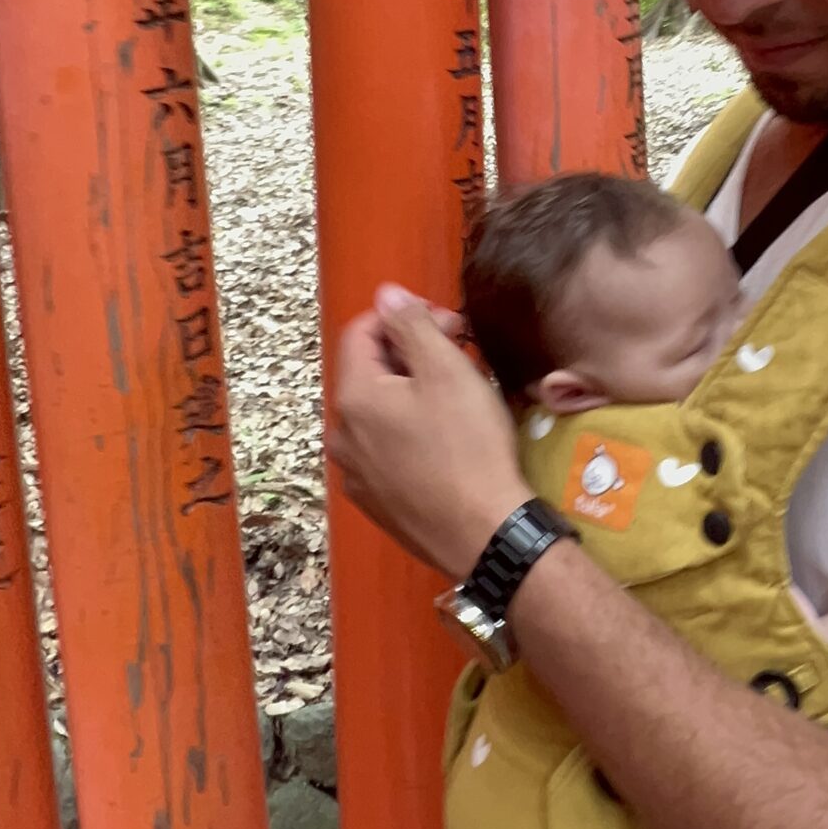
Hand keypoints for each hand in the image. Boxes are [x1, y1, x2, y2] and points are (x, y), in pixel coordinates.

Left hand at [329, 285, 526, 577]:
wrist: (485, 535)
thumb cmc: (469, 446)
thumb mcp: (446, 371)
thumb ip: (411, 325)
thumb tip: (386, 294)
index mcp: (354, 397)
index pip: (361, 331)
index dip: (406, 317)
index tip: (452, 327)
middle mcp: (342, 435)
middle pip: (370, 373)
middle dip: (413, 355)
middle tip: (463, 358)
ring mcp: (357, 475)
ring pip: (379, 414)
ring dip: (412, 395)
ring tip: (458, 401)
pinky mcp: (377, 503)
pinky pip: (387, 452)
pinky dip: (410, 434)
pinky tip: (447, 444)